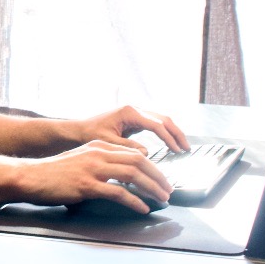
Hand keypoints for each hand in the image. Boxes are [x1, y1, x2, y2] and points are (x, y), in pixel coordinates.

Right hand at [18, 140, 174, 213]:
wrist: (30, 177)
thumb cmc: (53, 173)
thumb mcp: (80, 160)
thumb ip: (100, 164)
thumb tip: (122, 178)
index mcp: (98, 146)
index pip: (134, 153)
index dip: (153, 166)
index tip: (161, 178)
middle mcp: (98, 153)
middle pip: (139, 161)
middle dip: (158, 176)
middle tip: (168, 190)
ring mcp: (92, 169)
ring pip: (133, 175)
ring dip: (151, 188)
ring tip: (161, 199)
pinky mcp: (86, 185)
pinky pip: (118, 193)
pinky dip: (134, 201)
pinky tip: (142, 208)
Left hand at [66, 105, 188, 153]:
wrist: (78, 130)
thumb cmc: (89, 134)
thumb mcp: (108, 143)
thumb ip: (128, 148)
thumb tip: (146, 153)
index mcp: (129, 112)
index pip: (156, 125)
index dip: (168, 138)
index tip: (177, 151)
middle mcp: (134, 110)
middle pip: (163, 119)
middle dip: (176, 134)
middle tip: (186, 149)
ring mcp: (135, 114)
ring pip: (161, 121)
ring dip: (172, 133)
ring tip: (182, 148)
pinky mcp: (134, 120)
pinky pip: (154, 125)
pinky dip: (164, 134)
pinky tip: (170, 145)